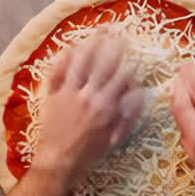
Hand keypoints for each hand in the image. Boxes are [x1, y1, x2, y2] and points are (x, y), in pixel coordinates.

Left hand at [33, 36, 144, 186]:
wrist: (58, 163)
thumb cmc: (89, 154)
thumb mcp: (115, 138)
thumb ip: (129, 114)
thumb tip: (142, 93)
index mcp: (106, 105)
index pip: (121, 77)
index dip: (129, 63)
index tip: (133, 52)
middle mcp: (89, 95)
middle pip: (102, 64)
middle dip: (112, 47)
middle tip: (118, 33)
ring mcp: (69, 93)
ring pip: (81, 63)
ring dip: (90, 46)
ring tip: (97, 33)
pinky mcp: (53, 95)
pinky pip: (58, 72)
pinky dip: (63, 59)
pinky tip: (69, 48)